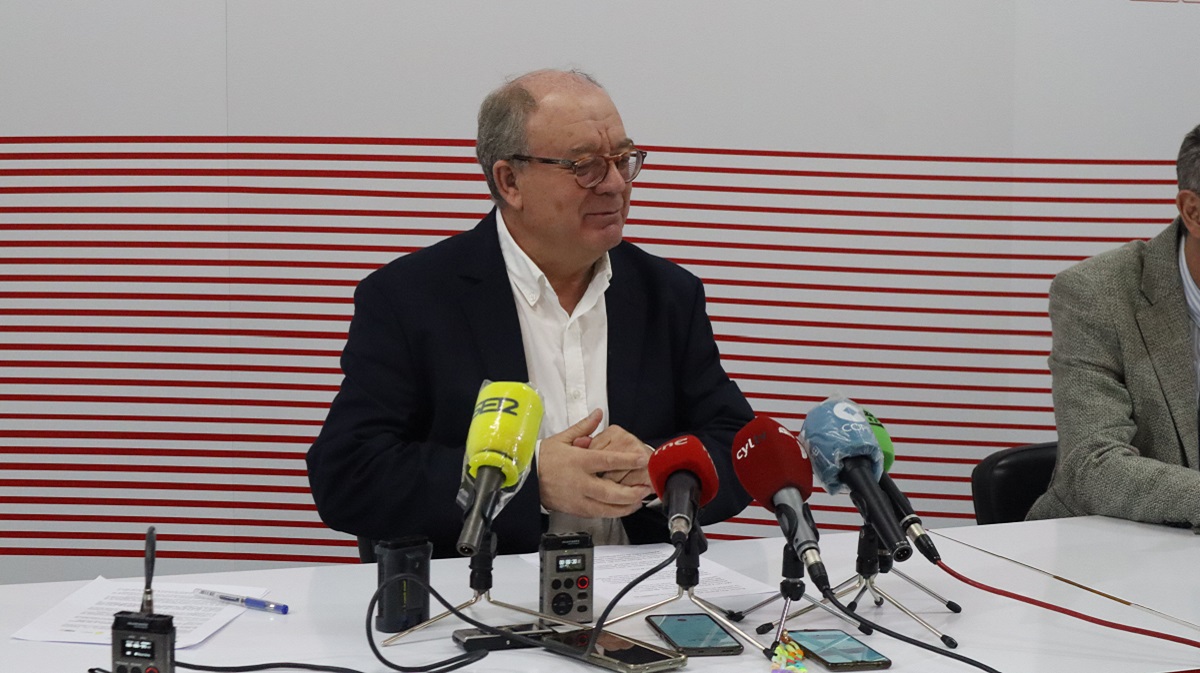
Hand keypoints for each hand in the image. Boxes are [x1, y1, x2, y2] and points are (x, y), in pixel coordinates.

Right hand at [538, 410, 653, 517]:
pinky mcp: (575, 510)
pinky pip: (597, 514)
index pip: (607, 460)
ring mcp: (577, 498)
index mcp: (578, 461)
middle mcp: (579, 482)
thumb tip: (598, 413)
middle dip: (631, 492)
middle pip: (610, 491)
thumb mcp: (562, 439)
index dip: (627, 460)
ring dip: (625, 507)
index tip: (642, 459)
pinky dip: (612, 513)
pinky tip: (623, 509)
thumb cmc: (543, 458)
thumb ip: (584, 427)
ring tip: (639, 501)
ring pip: (606, 508)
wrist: (526, 478)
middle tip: (646, 488)